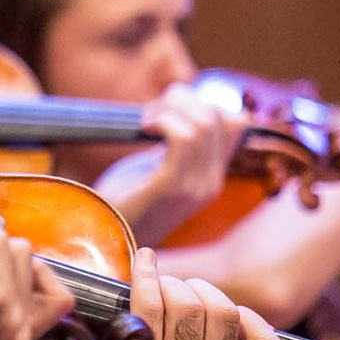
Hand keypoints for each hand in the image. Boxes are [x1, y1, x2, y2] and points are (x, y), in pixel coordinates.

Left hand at [44, 248, 280, 339]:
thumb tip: (208, 303)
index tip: (223, 312)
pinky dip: (146, 276)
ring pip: (188, 304)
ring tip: (158, 288)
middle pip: (223, 311)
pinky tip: (143, 265)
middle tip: (179, 293)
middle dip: (200, 289)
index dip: (248, 317)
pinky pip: (150, 305)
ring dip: (172, 283)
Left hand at [95, 85, 245, 244]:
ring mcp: (194, 187)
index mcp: (211, 176)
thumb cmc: (126, 199)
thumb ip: (179, 142)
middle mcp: (210, 183)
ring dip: (171, 109)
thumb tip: (189, 102)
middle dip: (183, 100)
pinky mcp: (170, 188)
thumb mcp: (160, 165)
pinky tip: (145, 127)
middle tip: (152, 112)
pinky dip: (164, 121)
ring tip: (147, 120)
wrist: (104, 238)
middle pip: (217, 117)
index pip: (236, 123)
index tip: (170, 107)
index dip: (202, 102)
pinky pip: (183, 139)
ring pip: (202, 125)